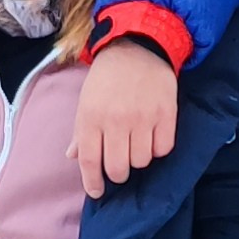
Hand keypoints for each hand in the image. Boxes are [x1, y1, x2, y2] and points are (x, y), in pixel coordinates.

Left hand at [71, 41, 177, 197]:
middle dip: (118, 173)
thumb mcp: (86, 100)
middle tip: (119, 165)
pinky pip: (163, 149)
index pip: (89, 162)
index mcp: (91, 117)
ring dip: (138, 159)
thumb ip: (80, 131)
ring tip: (136, 144)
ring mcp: (142, 118)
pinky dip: (158, 148)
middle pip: (117, 168)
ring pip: (142, 162)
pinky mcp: (166, 114)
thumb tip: (73, 157)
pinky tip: (152, 137)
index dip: (92, 183)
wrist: (137, 46)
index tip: (97, 192)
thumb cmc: (107, 77)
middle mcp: (116, 120)